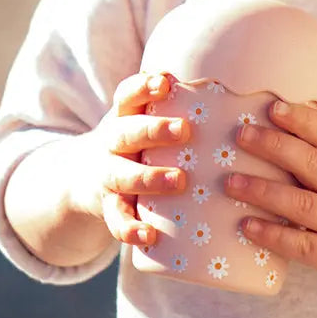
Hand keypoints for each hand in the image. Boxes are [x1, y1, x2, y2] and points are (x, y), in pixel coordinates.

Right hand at [72, 71, 189, 248]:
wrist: (83, 176)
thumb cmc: (138, 140)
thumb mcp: (146, 117)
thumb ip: (179, 104)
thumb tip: (233, 88)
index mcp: (124, 115)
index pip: (128, 94)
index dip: (144, 87)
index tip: (166, 83)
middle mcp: (112, 142)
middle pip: (126, 132)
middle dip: (154, 130)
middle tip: (185, 130)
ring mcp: (107, 175)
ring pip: (121, 175)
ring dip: (149, 178)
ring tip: (179, 180)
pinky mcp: (108, 206)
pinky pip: (115, 219)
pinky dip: (130, 228)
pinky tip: (149, 234)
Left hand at [224, 101, 316, 286]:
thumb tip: (280, 134)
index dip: (302, 119)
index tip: (274, 106)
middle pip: (311, 164)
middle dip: (274, 147)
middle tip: (241, 135)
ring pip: (302, 204)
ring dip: (263, 191)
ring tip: (231, 182)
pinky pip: (302, 244)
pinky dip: (273, 234)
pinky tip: (247, 226)